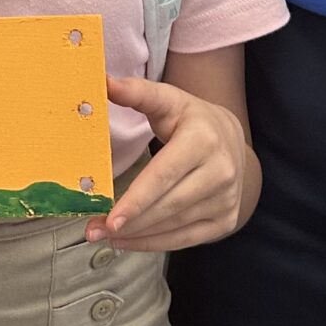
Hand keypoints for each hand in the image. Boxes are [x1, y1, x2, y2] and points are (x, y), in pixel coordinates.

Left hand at [89, 75, 251, 253]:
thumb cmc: (191, 119)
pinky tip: (128, 242)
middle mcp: (221, 172)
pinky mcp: (225, 220)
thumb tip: (104, 81)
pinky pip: (185, 239)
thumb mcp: (167, 100)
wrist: (232, 140)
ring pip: (175, 225)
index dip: (137, 199)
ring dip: (137, 235)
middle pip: (168, 204)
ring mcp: (226, 199)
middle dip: (130, 221)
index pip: (164, 174)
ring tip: (104, 235)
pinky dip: (154, 243)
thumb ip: (137, 92)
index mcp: (203, 139)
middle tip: (94, 229)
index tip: (110, 218)